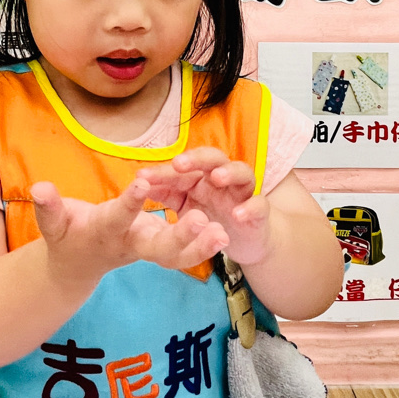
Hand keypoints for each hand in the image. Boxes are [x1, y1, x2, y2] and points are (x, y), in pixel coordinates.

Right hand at [30, 177, 228, 287]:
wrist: (76, 266)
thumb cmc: (65, 236)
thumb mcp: (54, 222)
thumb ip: (48, 208)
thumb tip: (38, 187)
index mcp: (106, 233)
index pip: (119, 216)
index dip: (130, 202)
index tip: (143, 183)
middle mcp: (130, 245)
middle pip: (157, 248)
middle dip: (180, 237)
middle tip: (202, 219)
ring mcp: (147, 250)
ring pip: (176, 256)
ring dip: (200, 247)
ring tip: (223, 234)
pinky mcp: (159, 249)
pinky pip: (183, 254)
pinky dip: (203, 248)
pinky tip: (225, 235)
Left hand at [137, 148, 271, 265]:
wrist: (246, 238)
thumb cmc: (213, 214)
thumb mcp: (186, 205)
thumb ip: (166, 193)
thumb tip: (139, 182)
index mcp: (203, 175)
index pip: (183, 167)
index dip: (163, 171)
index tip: (141, 177)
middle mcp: (224, 178)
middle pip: (213, 159)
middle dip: (197, 159)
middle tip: (179, 163)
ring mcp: (243, 193)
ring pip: (242, 173)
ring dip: (230, 172)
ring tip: (217, 177)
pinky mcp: (259, 212)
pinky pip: (259, 205)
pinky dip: (250, 208)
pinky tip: (238, 214)